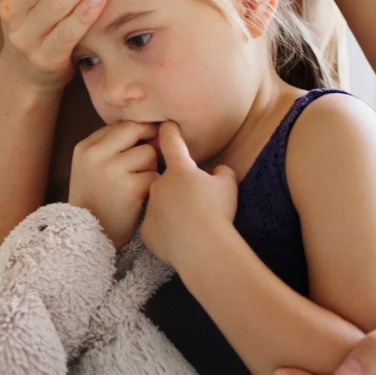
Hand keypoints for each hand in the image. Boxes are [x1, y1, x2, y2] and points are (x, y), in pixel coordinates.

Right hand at [69, 121, 159, 248]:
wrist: (87, 237)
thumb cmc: (95, 199)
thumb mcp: (89, 167)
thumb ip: (112, 146)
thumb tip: (149, 128)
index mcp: (85, 147)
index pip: (120, 124)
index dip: (137, 132)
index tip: (141, 144)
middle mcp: (96, 155)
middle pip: (136, 130)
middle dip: (147, 142)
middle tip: (147, 160)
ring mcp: (112, 170)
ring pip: (148, 153)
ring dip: (149, 167)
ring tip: (136, 184)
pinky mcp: (130, 188)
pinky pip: (154, 175)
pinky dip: (152, 186)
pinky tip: (140, 198)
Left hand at [140, 122, 237, 267]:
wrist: (203, 249)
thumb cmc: (217, 212)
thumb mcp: (228, 185)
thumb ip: (222, 173)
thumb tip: (218, 172)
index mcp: (179, 170)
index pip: (171, 142)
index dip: (169, 131)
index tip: (166, 125)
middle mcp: (159, 184)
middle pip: (167, 180)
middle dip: (178, 187)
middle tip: (197, 202)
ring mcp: (150, 208)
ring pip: (160, 205)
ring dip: (172, 210)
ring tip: (192, 225)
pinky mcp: (147, 231)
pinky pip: (157, 228)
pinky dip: (166, 232)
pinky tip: (181, 239)